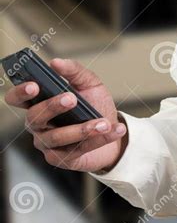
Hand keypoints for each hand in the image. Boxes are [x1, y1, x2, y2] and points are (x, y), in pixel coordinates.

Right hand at [4, 58, 127, 172]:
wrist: (113, 132)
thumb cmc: (95, 107)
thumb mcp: (89, 84)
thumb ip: (74, 71)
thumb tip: (56, 62)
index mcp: (39, 103)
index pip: (17, 98)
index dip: (20, 93)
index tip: (34, 85)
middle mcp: (38, 124)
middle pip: (34, 117)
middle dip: (52, 107)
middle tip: (72, 99)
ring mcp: (47, 143)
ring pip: (56, 137)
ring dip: (82, 129)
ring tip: (103, 122)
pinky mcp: (60, 159)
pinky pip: (76, 150)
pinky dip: (97, 140)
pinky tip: (112, 130)